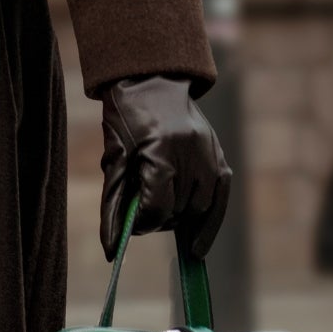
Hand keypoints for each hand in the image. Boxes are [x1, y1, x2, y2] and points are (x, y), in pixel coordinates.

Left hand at [99, 74, 230, 262]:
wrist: (152, 81)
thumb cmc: (126, 119)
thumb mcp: (114, 159)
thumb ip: (114, 205)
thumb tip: (112, 250)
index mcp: (161, 152)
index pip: (157, 208)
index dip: (142, 223)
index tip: (132, 224)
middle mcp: (191, 155)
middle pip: (178, 210)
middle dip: (159, 219)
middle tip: (144, 215)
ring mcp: (210, 155)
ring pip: (198, 209)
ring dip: (180, 218)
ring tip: (163, 211)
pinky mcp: (219, 157)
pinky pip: (220, 198)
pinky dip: (209, 222)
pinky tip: (197, 245)